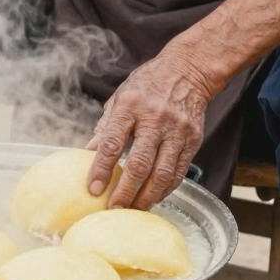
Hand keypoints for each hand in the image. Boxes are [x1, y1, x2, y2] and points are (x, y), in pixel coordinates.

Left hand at [87, 44, 213, 209]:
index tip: (93, 190)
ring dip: (147, 197)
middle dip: (125, 192)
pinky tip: (154, 197)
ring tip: (134, 209)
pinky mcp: (193, 139)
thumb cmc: (149, 84)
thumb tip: (86, 154)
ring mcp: (177, 130)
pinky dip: (165, 189)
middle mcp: (155, 119)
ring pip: (162, 174)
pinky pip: (178, 172)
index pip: (112, 143)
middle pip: (139, 164)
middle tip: (114, 209)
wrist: (189, 70)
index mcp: (130, 106)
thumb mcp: (120, 97)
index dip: (101, 169)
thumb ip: (105, 127)